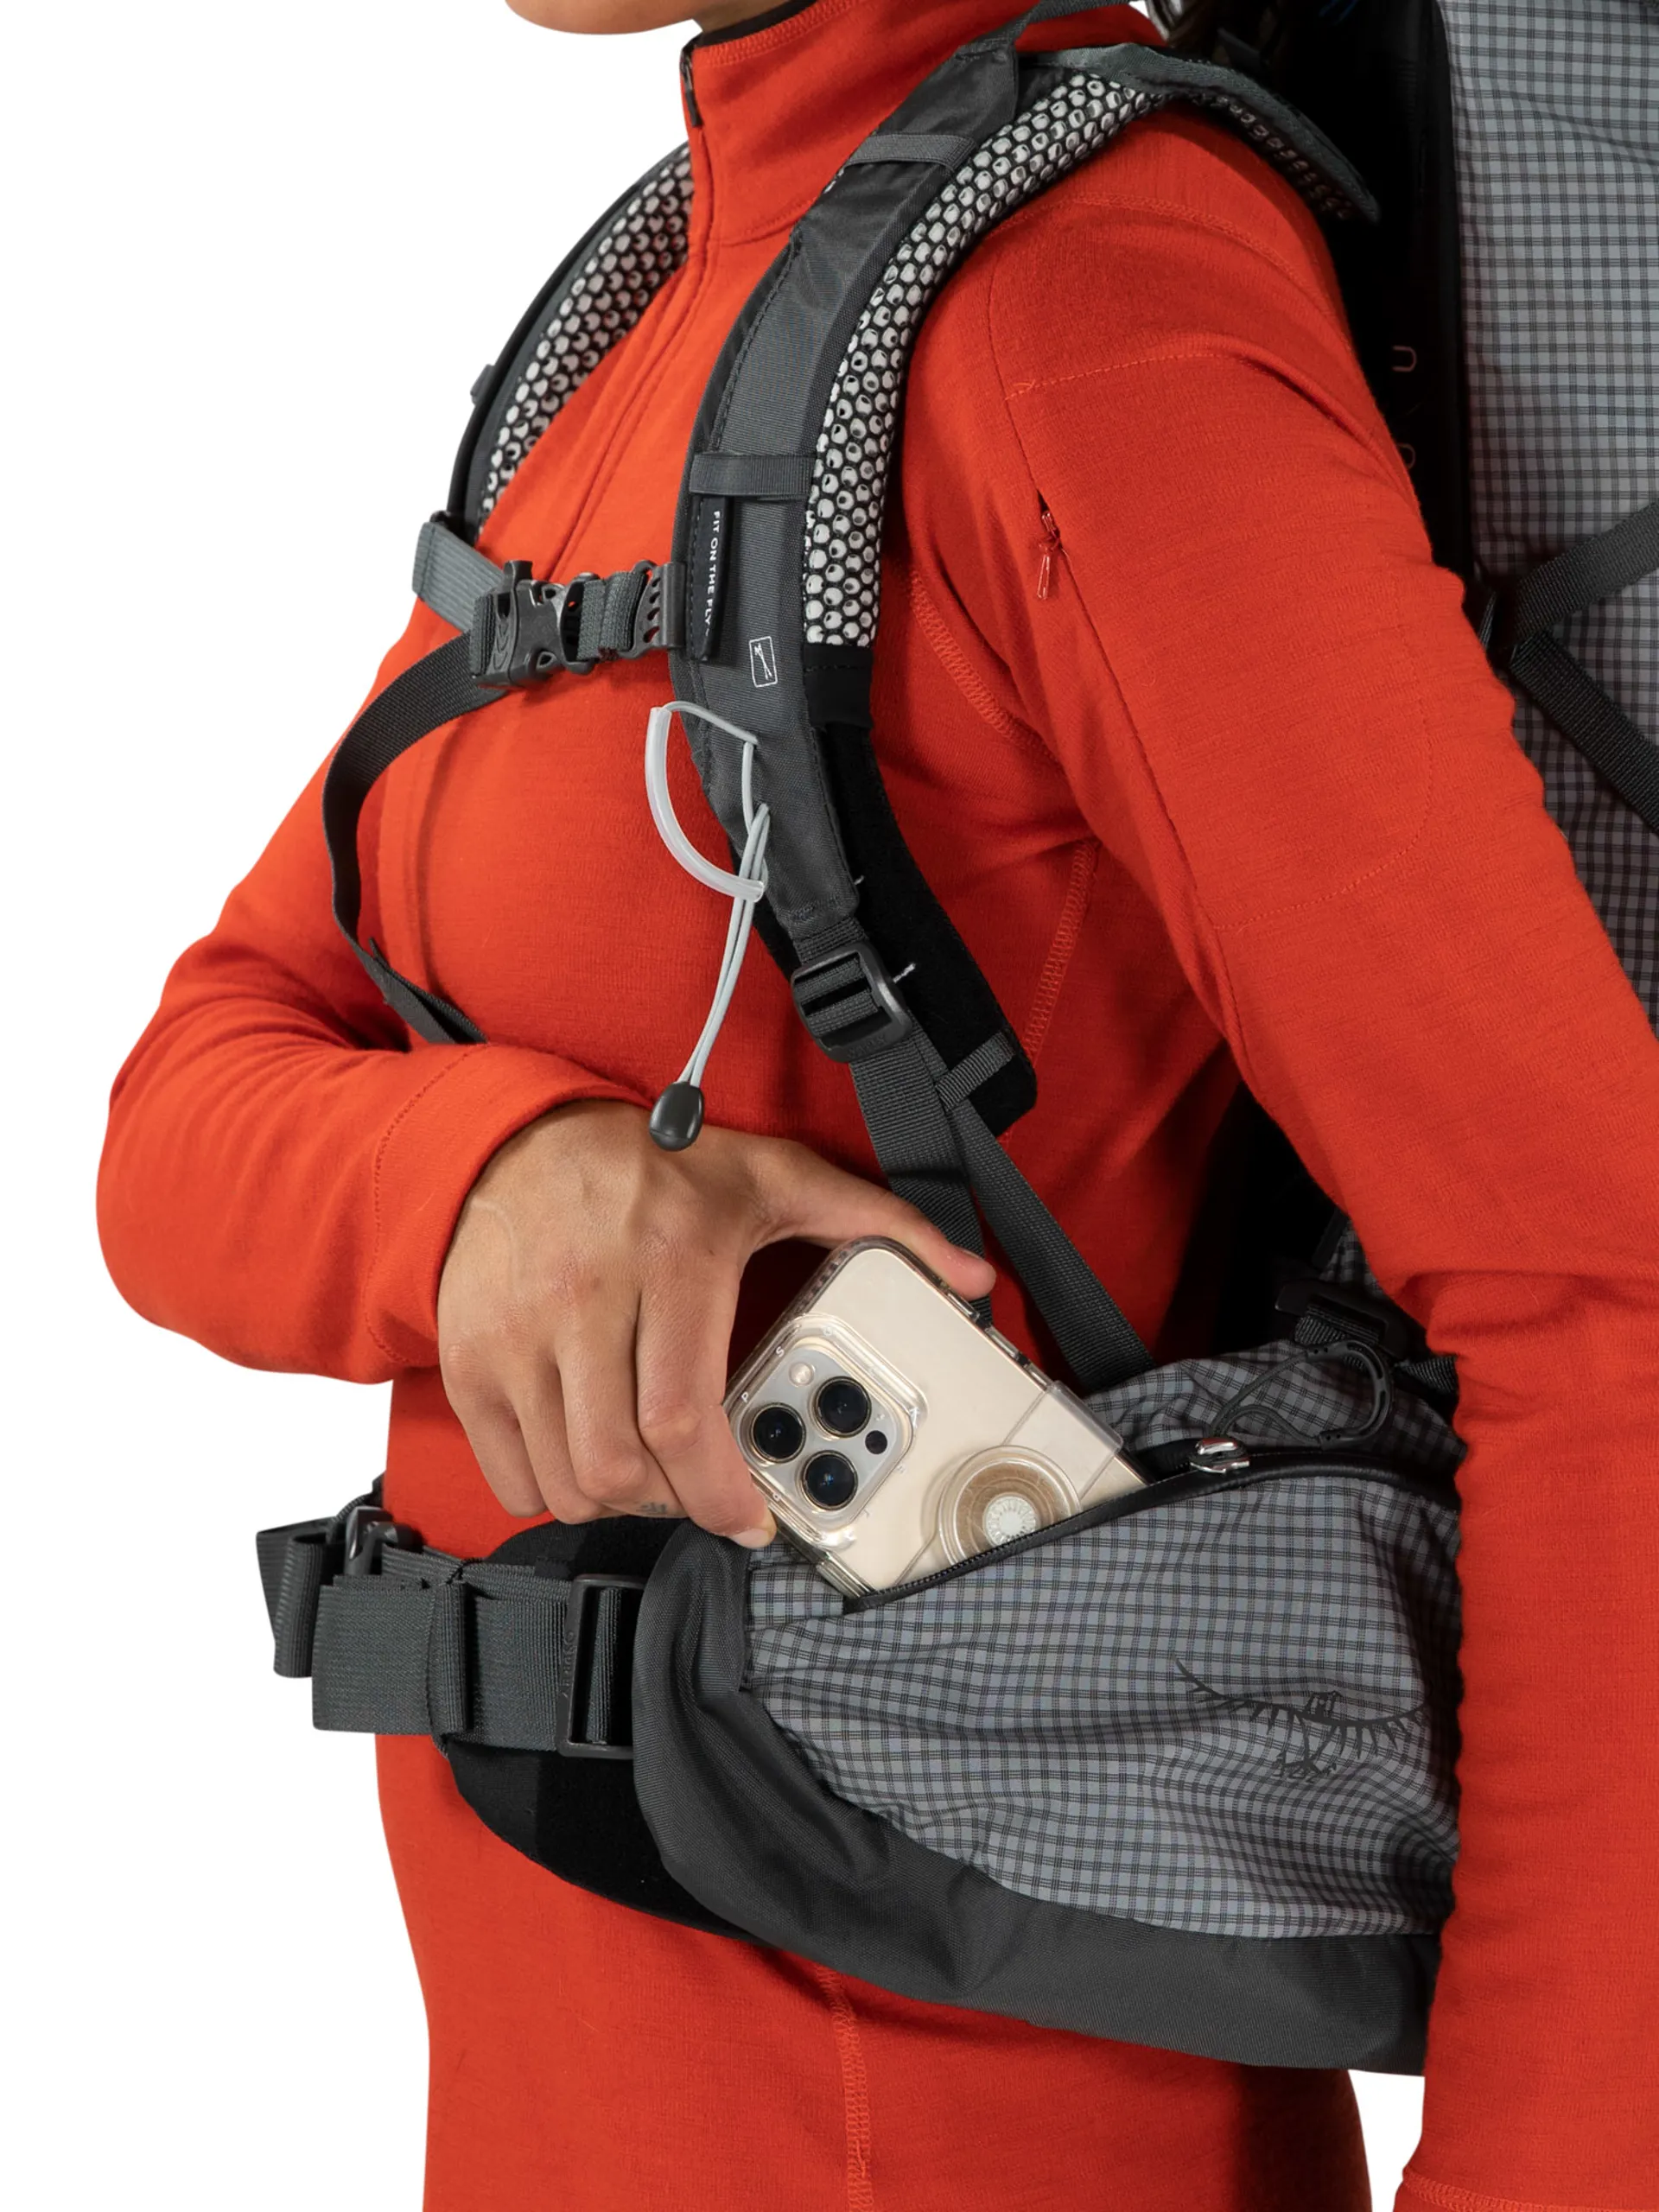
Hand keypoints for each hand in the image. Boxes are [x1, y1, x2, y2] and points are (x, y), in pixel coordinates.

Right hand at [436, 1100, 993, 1542]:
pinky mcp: (469, 1360)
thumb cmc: (652, 1167)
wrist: (513, 1142)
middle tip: (705, 1493)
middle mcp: (584, 1300)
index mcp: (670, 1259)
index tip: (752, 1522)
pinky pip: (509, 1473)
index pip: (681, 1414)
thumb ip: (879, 1224)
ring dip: (620, 1502)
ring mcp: (515, 1336)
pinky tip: (591, 1456)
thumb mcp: (773, 1177)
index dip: (719, 1493)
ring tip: (655, 1473)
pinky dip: (552, 1490)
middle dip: (674, 1505)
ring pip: (566, 1480)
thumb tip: (966, 1275)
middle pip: (619, 1465)